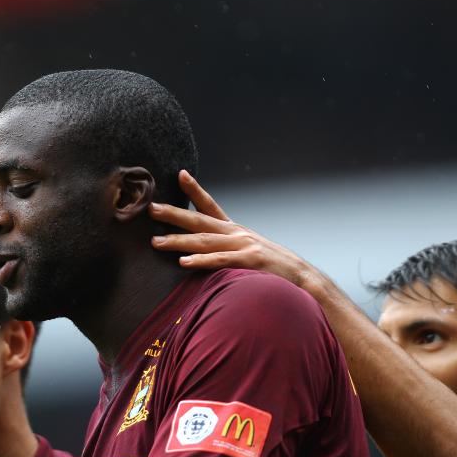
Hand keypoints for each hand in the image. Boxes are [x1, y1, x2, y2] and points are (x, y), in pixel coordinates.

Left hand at [149, 170, 318, 290]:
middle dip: (174, 214)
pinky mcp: (251, 263)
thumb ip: (227, 251)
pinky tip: (184, 263)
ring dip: (179, 241)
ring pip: (206, 241)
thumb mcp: (248, 254)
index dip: (195, 190)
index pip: (211, 205)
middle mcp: (238, 235)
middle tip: (150, 208)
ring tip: (156, 242)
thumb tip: (204, 253)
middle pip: (201, 220)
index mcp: (236, 231)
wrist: (306, 282)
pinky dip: (202, 262)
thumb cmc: (274, 272)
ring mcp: (245, 247)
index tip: (179, 174)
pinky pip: (222, 262)